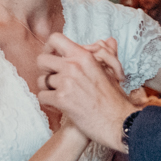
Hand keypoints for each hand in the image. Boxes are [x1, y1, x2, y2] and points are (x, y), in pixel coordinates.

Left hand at [35, 33, 135, 150]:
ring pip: (41, 80)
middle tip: (54, 79)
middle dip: (45, 70)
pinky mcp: (62, 99)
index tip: (53, 57)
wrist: (119, 121)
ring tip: (58, 95)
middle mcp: (73, 66)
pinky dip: (48, 103)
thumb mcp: (112, 71)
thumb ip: (106, 53)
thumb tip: (109, 40)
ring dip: (47, 89)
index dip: (49, 48)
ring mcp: (66, 82)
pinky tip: (58, 106)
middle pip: (41, 59)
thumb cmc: (115, 98)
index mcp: (84, 56)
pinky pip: (42, 97)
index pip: (55, 39)